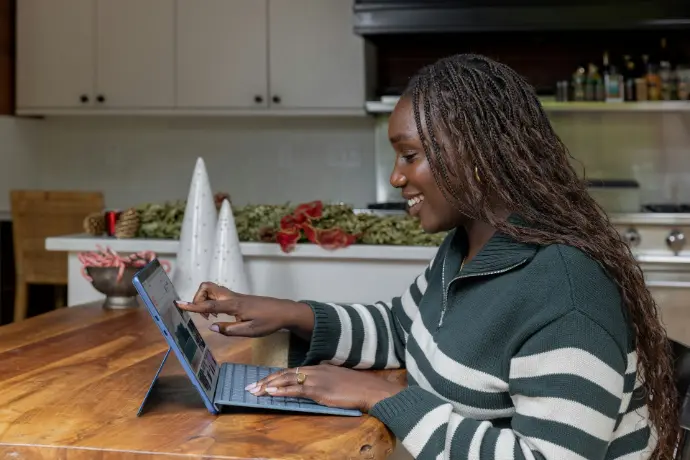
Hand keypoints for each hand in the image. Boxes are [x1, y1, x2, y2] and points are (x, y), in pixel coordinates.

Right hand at [175, 282, 313, 338]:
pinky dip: (213, 302)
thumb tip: (213, 327)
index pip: (209, 304)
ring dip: (205, 300)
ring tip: (212, 317)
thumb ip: (231, 330)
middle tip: (204, 316)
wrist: (284, 311)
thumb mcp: (251, 331)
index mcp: (234, 305)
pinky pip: (218, 294)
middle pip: (207, 288)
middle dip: (198, 298)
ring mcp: (235, 296)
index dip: (193, 305)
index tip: (178, 304)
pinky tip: (220, 315)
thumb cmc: (269, 322)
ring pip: (212, 289)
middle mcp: (232, 297)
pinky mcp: (237, 298)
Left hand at [245, 364, 404, 412]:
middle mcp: (314, 370)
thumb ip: (323, 380)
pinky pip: (295, 389)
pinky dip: (281, 390)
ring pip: (287, 379)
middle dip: (266, 380)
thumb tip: (312, 387)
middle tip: (250, 386)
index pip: (292, 370)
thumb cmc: (356, 387)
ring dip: (269, 385)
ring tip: (255, 390)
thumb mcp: (336, 380)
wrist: (369, 389)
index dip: (276, 376)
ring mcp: (316, 379)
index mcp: (318, 367)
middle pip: (285, 373)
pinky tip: (270, 392)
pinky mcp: (318, 389)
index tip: (263, 381)